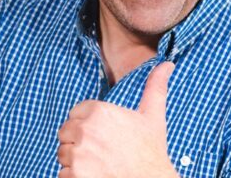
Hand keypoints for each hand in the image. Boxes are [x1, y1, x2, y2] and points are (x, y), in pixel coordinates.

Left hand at [57, 62, 178, 177]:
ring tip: (99, 164)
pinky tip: (95, 176)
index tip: (103, 136)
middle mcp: (86, 130)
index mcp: (99, 112)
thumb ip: (155, 87)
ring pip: (63, 154)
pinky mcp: (75, 175)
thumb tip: (167, 64)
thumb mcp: (153, 116)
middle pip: (65, 132)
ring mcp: (78, 154)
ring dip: (76, 161)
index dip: (88, 125)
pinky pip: (62, 174)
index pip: (75, 113)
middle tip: (101, 152)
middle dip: (78, 142)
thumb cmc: (151, 151)